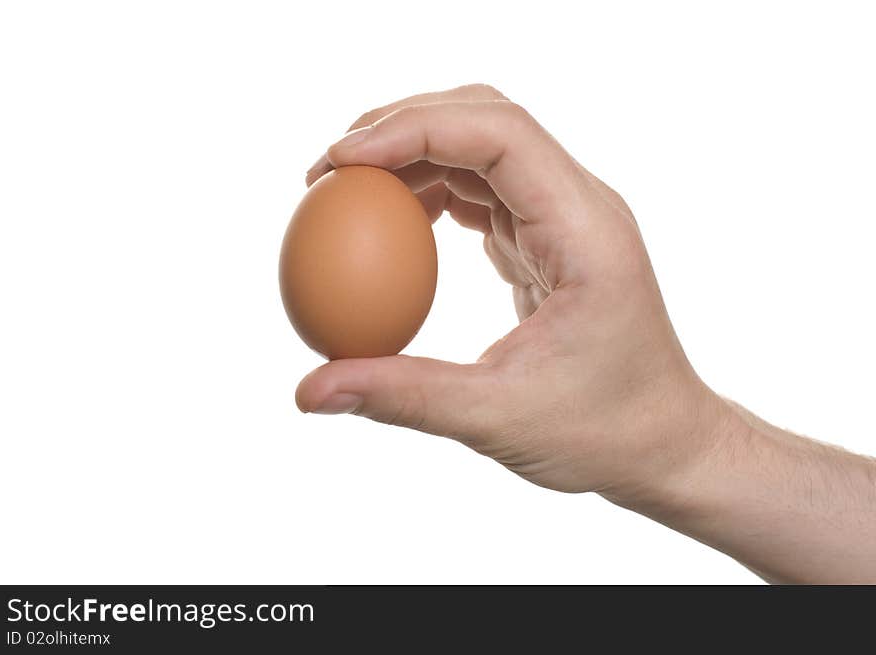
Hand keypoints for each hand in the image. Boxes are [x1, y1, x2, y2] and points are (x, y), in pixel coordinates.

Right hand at [297, 84, 724, 498]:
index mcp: (584, 230)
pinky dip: (429, 194)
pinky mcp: (546, 238)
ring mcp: (564, 217)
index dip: (413, 128)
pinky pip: (481, 192)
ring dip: (411, 157)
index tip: (341, 162)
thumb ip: (403, 397)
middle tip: (328, 170)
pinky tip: (389, 225)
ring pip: (479, 149)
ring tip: (345, 193)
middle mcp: (579, 206)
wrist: (661, 442)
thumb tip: (312, 391)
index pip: (500, 134)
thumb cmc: (603, 432)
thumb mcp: (497, 419)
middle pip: (486, 120)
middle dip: (402, 126)